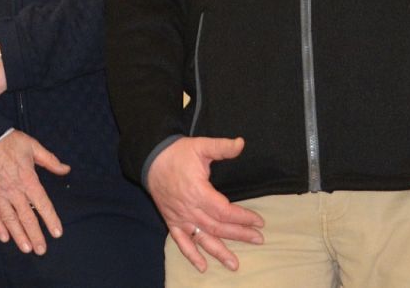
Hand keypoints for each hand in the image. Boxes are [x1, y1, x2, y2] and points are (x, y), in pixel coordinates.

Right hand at [0, 130, 67, 254]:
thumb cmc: (8, 141)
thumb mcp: (32, 145)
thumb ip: (50, 160)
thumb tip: (66, 169)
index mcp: (28, 179)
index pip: (42, 204)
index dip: (51, 219)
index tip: (57, 233)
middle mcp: (14, 191)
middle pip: (27, 217)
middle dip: (35, 235)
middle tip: (41, 250)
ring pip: (10, 219)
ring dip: (19, 235)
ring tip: (26, 249)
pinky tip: (4, 238)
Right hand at [146, 137, 263, 273]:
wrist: (150, 159)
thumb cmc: (177, 153)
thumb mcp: (200, 146)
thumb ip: (221, 147)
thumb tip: (241, 143)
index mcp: (198, 191)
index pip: (224, 210)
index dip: (242, 217)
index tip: (259, 221)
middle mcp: (189, 208)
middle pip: (218, 226)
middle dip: (239, 234)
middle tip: (258, 240)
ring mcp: (180, 217)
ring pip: (202, 238)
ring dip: (218, 252)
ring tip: (234, 264)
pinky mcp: (172, 221)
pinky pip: (181, 241)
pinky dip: (191, 255)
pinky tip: (202, 266)